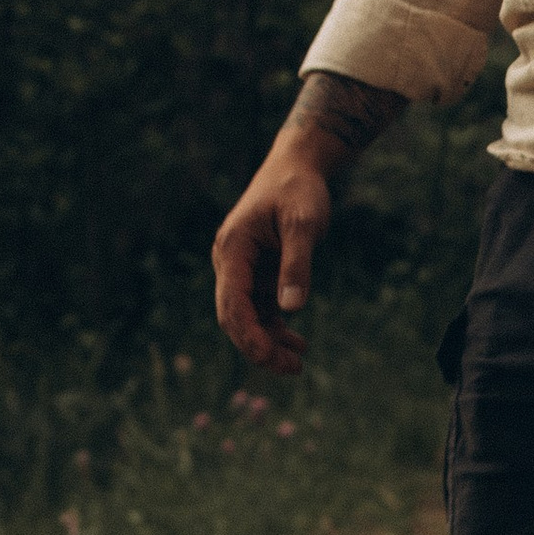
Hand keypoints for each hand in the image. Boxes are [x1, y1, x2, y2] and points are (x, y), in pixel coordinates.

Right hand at [213, 78, 404, 373]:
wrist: (297, 164)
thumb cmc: (300, 189)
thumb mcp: (304, 224)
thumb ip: (297, 265)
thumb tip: (292, 310)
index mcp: (232, 250)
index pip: (232, 305)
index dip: (250, 337)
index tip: (275, 359)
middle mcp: (229, 262)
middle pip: (234, 317)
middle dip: (259, 347)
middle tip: (293, 369)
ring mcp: (241, 268)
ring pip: (245, 317)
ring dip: (267, 341)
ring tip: (298, 362)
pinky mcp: (255, 271)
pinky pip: (258, 308)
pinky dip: (274, 327)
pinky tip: (296, 342)